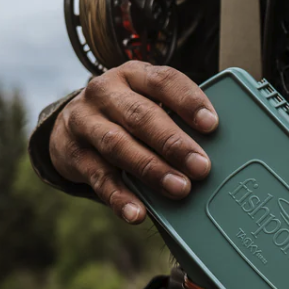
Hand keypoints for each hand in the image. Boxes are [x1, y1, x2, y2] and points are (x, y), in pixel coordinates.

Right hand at [48, 61, 217, 222]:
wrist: (68, 126)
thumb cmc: (124, 116)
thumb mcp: (145, 104)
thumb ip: (174, 119)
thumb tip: (219, 150)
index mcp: (133, 75)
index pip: (163, 80)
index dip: (188, 101)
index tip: (211, 124)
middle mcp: (105, 92)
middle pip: (140, 116)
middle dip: (173, 143)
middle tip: (201, 167)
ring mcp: (84, 121)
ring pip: (118, 145)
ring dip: (151, 169)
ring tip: (179, 189)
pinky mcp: (73, 153)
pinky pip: (98, 177)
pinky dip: (119, 197)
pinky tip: (137, 213)